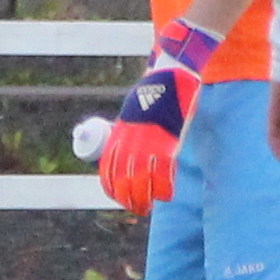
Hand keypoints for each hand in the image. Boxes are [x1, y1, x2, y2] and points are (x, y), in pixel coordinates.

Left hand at [96, 24, 217, 215]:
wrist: (170, 72)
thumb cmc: (154, 91)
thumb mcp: (133, 110)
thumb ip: (129, 128)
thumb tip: (124, 140)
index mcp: (121, 130)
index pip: (109, 165)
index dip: (111, 184)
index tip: (116, 196)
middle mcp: (132, 137)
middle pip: (123, 176)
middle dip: (126, 195)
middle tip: (133, 207)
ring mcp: (149, 139)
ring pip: (141, 177)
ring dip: (142, 196)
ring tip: (145, 207)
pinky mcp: (168, 138)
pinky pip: (163, 168)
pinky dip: (163, 185)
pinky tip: (164, 196)